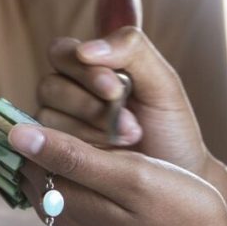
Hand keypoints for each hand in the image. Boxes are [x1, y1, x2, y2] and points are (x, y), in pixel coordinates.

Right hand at [37, 0, 211, 178]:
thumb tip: (85, 49)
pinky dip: (80, 153)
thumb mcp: (161, 82)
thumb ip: (131, 49)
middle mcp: (66, 95)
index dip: (83, 71)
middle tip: (129, 124)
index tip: (114, 88)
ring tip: (128, 142)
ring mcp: (57, 128)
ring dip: (89, 130)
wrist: (179, 177)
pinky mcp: (53, 158)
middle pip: (50, 86)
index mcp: (88, 68)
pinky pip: (47, 148)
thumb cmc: (170, 128)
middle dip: (90, 105)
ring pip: (47, 117)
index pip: (61, 53)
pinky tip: (108, 158)